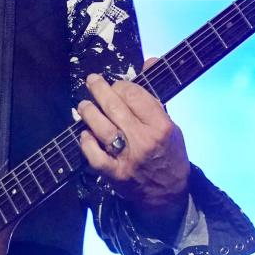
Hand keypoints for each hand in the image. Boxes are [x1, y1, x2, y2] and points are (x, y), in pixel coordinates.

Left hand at [77, 59, 190, 236]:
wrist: (168, 194)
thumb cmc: (170, 155)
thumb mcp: (171, 124)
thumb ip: (155, 96)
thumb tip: (149, 61)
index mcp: (161, 126)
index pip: (134, 95)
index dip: (121, 85)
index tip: (116, 84)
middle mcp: (143, 140)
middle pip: (115, 107)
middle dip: (99, 90)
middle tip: (92, 81)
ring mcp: (127, 158)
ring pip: (101, 128)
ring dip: (89, 112)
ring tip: (84, 105)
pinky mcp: (114, 174)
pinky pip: (94, 155)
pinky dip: (86, 142)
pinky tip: (84, 133)